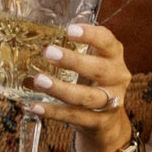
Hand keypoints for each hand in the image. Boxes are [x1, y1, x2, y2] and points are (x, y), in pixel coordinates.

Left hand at [28, 21, 135, 151]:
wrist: (107, 120)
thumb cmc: (93, 81)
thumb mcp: (91, 60)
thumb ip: (73, 48)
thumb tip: (34, 36)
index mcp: (114, 56)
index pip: (107, 41)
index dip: (90, 35)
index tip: (69, 30)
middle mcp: (117, 77)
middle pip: (99, 69)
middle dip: (73, 61)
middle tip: (49, 52)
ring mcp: (110, 102)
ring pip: (86, 96)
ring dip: (60, 88)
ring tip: (38, 80)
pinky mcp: (99, 122)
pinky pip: (74, 116)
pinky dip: (53, 112)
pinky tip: (35, 106)